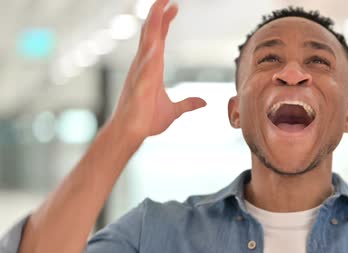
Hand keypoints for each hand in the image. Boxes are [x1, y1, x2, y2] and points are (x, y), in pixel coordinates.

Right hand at [111, 0, 205, 142]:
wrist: (132, 133)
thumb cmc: (147, 121)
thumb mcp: (174, 110)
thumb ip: (188, 104)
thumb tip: (203, 102)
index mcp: (152, 68)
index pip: (159, 39)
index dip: (165, 22)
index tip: (173, 6)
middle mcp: (144, 65)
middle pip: (151, 33)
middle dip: (158, 13)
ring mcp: (140, 72)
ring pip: (147, 42)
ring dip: (153, 24)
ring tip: (160, 6)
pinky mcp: (140, 85)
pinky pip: (146, 66)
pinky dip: (151, 54)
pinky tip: (157, 43)